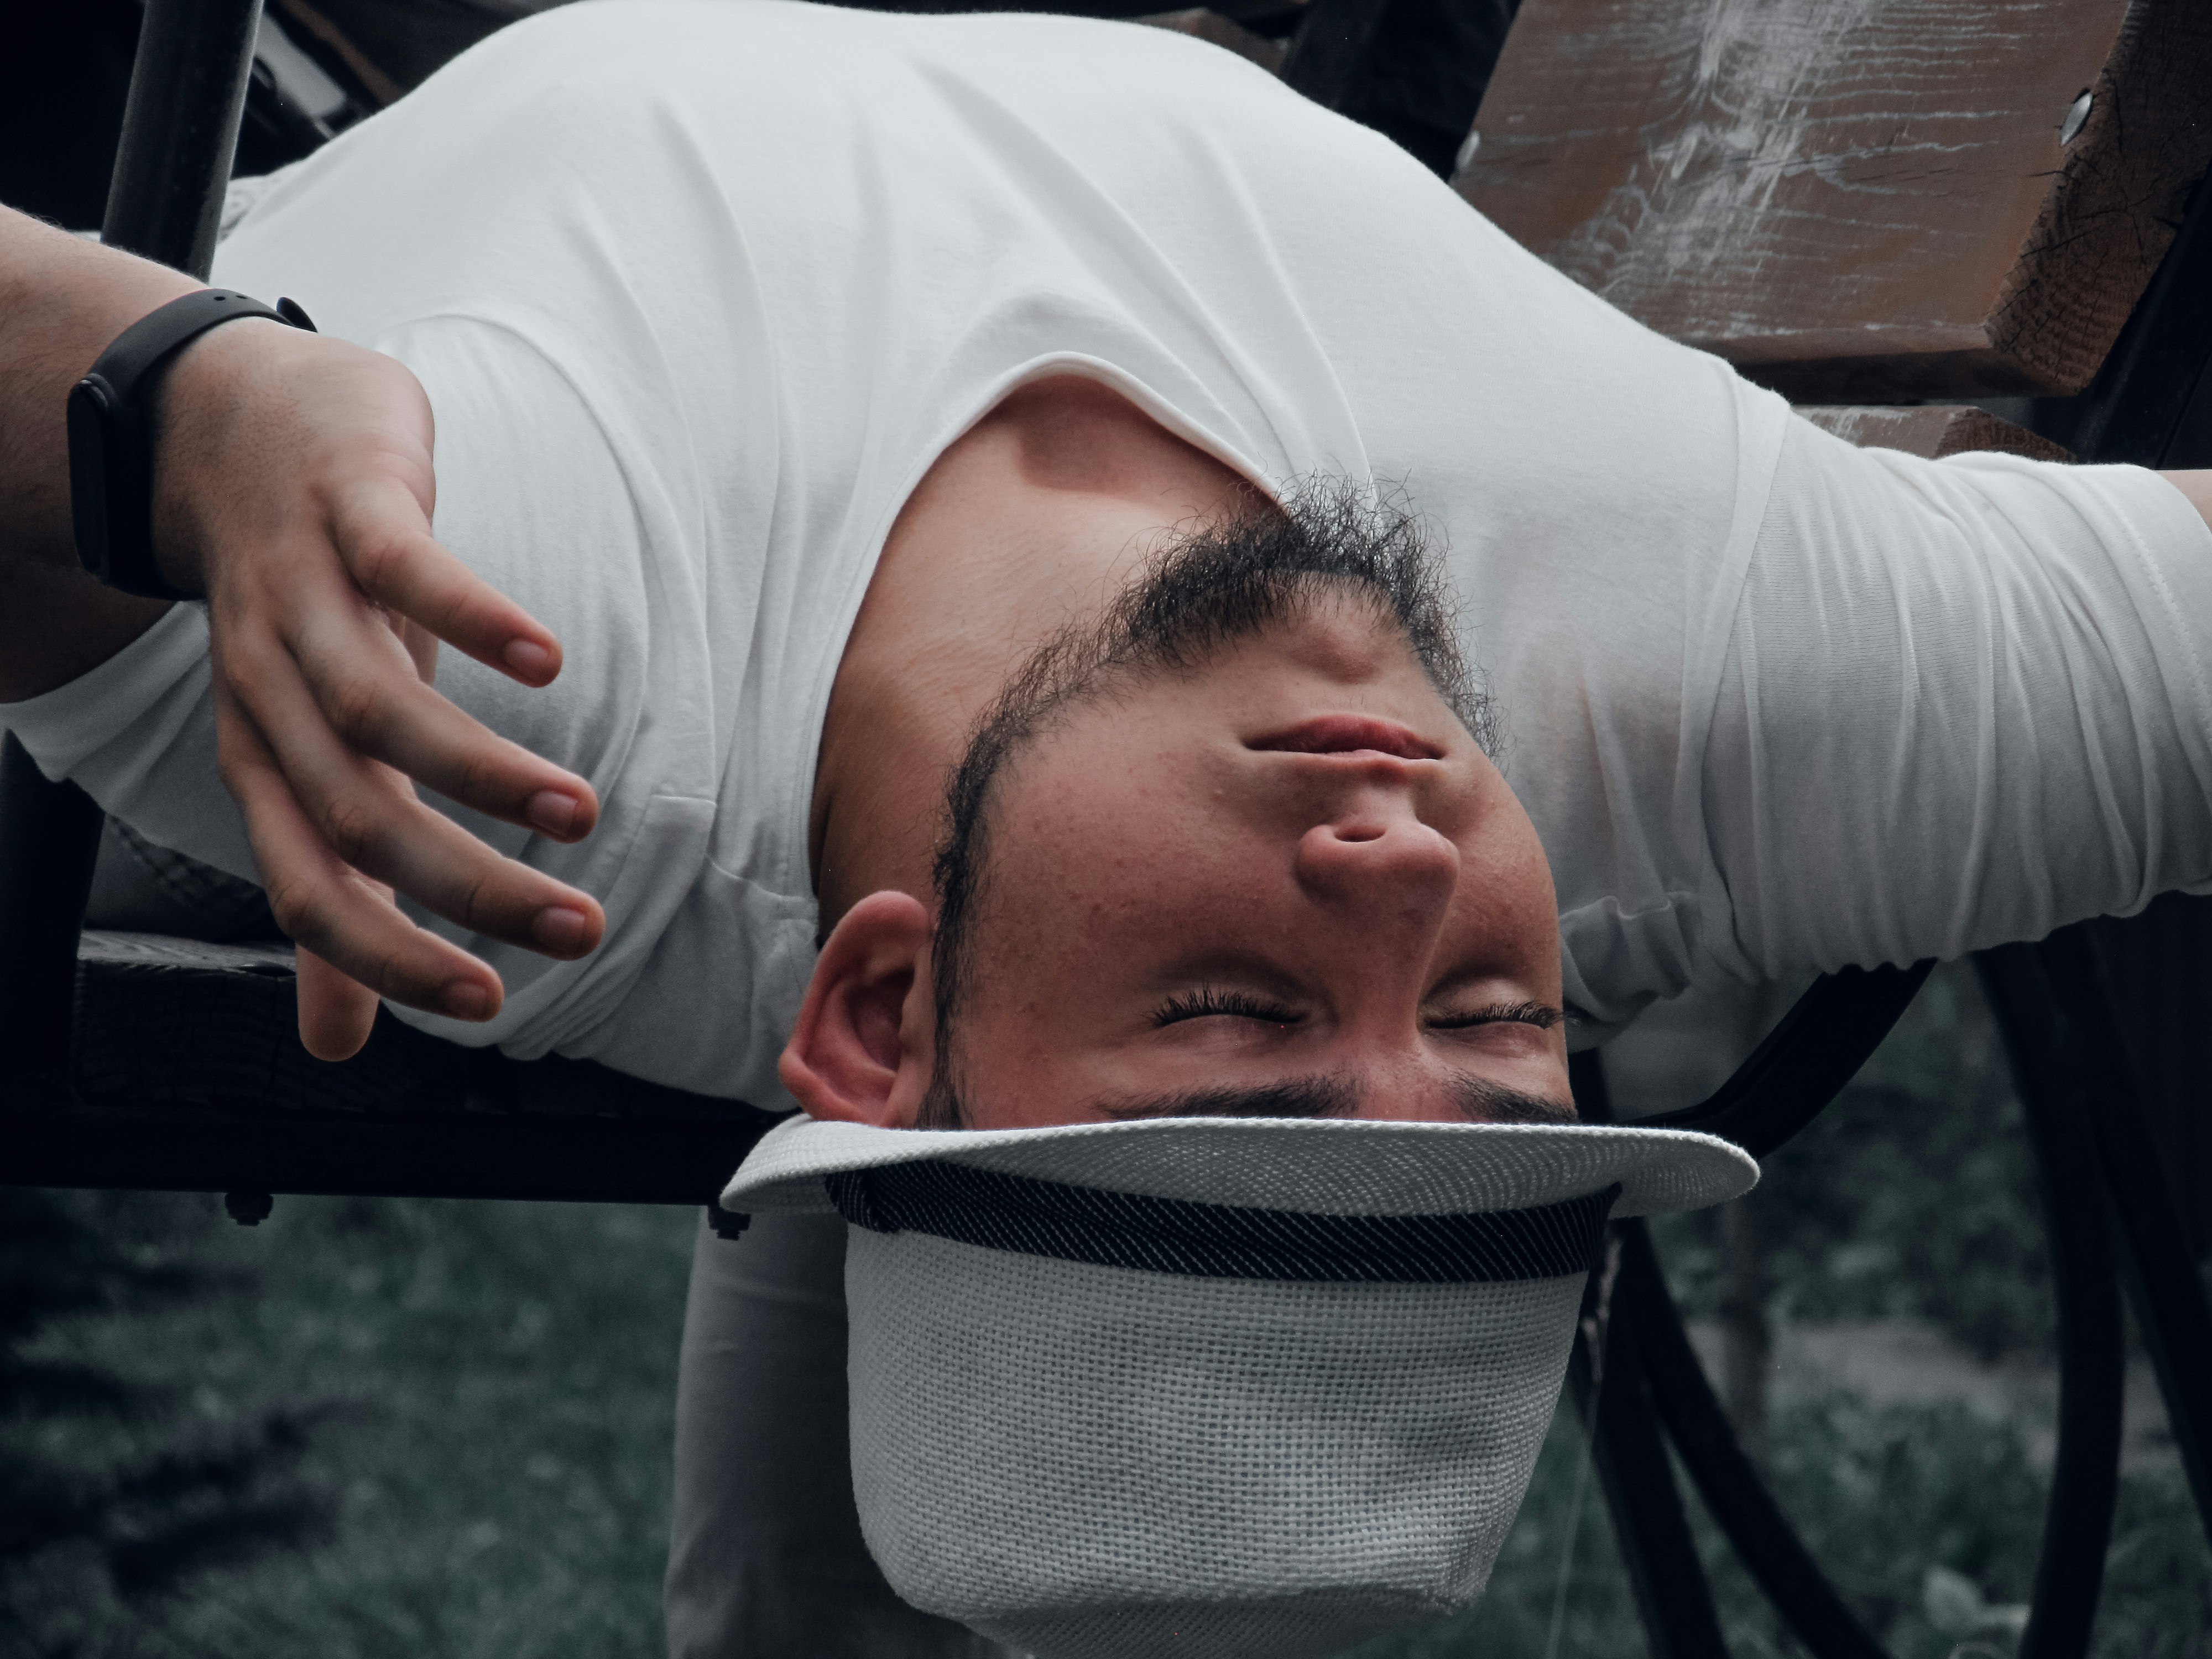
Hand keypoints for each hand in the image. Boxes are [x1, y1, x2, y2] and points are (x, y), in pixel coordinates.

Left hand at [154, 318, 606, 1060]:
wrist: (231, 431)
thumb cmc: (302, 612)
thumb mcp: (313, 755)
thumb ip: (335, 893)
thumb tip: (335, 1050)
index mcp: (265, 761)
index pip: (308, 887)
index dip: (390, 958)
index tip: (492, 1002)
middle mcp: (268, 689)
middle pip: (356, 812)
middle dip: (471, 886)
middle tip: (579, 929)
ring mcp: (302, 592)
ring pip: (376, 705)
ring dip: (482, 771)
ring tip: (580, 813)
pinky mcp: (349, 506)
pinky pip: (403, 569)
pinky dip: (476, 618)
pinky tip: (548, 660)